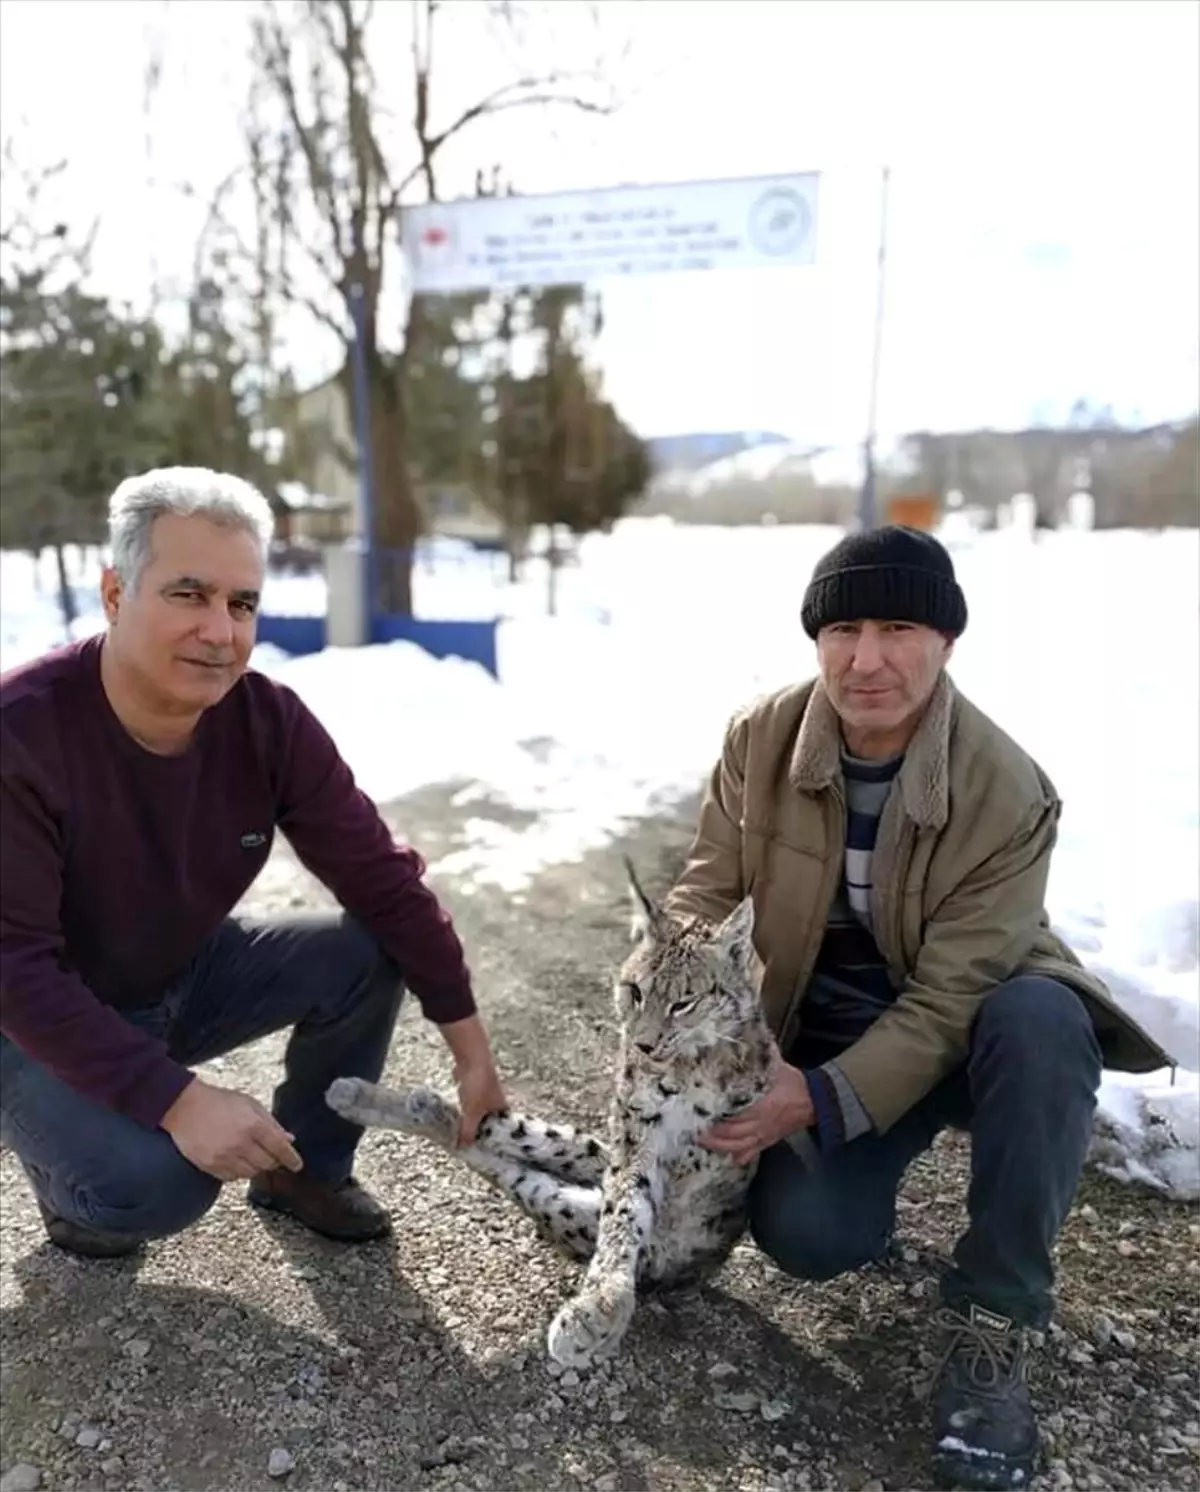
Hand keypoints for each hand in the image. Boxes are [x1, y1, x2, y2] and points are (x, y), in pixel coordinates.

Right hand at [161, 1077, 303, 1181]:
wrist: (185, 1107)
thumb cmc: (219, 1102)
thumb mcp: (250, 1104)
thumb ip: (271, 1122)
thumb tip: (288, 1138)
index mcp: (253, 1125)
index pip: (280, 1148)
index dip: (292, 1158)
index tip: (297, 1165)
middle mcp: (240, 1143)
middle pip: (267, 1164)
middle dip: (273, 1160)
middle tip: (271, 1155)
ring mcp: (224, 1157)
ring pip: (251, 1173)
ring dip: (255, 1166)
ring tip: (250, 1154)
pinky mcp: (210, 1166)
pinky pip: (232, 1178)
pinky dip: (237, 1172)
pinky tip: (235, 1159)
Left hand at [438, 1014, 509, 1145]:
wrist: (471, 1057)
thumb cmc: (477, 1084)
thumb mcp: (472, 1113)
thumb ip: (468, 1131)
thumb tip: (463, 1148)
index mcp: (502, 1109)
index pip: (500, 1131)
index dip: (492, 1141)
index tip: (481, 1152)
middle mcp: (497, 1102)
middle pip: (489, 1123)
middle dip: (479, 1133)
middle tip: (467, 1146)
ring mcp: (486, 1094)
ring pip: (479, 1113)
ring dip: (471, 1122)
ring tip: (460, 1135)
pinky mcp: (474, 1088)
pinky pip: (470, 1105)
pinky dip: (465, 1111)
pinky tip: (456, 1118)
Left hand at [699, 1060, 814, 1167]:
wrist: (814, 1100)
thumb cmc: (793, 1083)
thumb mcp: (775, 1066)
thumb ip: (758, 1056)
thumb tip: (742, 1041)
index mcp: (762, 1106)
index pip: (734, 1115)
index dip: (715, 1115)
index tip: (698, 1110)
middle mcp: (760, 1124)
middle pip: (731, 1134)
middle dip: (711, 1133)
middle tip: (693, 1128)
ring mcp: (763, 1135)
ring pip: (737, 1146)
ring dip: (719, 1145)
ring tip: (702, 1141)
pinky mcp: (768, 1141)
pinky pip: (751, 1152)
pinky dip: (738, 1156)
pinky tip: (727, 1158)